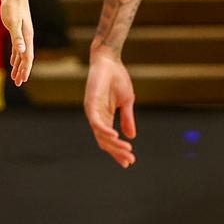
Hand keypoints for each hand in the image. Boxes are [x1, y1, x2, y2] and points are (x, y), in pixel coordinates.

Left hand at [0, 0, 33, 86]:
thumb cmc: (12, 7)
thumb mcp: (13, 22)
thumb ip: (17, 38)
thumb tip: (22, 52)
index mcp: (27, 37)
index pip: (28, 57)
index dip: (25, 69)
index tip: (22, 80)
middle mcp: (27, 37)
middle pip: (26, 58)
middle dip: (23, 71)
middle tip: (19, 83)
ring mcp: (22, 34)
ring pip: (21, 54)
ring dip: (18, 66)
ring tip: (15, 77)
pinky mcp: (17, 30)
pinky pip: (17, 48)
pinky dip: (15, 56)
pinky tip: (12, 62)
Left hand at [83, 46, 137, 167]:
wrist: (110, 61)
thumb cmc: (117, 79)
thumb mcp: (126, 102)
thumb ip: (127, 119)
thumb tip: (131, 136)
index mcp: (104, 117)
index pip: (109, 140)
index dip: (118, 151)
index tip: (129, 162)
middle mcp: (96, 117)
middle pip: (104, 141)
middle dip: (117, 152)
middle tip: (129, 160)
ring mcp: (92, 111)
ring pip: (101, 134)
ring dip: (114, 144)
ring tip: (127, 150)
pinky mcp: (91, 103)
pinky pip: (97, 122)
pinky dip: (106, 131)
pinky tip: (116, 137)